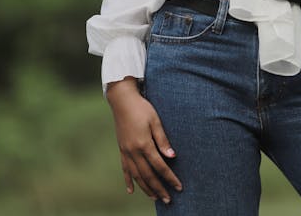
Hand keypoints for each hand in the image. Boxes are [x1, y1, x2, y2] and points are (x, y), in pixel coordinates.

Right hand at [106, 77, 181, 203]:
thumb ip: (163, 140)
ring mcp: (126, 151)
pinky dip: (128, 181)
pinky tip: (131, 191)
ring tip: (155, 197)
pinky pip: (125, 169)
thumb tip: (172, 157)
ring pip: (136, 176)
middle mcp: (133, 151)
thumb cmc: (142, 108)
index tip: (178, 187)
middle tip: (168, 200)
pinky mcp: (121, 149)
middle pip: (148, 175)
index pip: (160, 166)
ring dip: (146, 188)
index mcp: (144, 144)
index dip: (170, 178)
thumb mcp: (155, 120)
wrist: (122, 100)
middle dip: (159, 188)